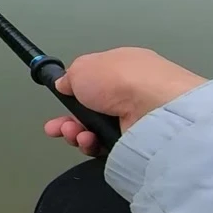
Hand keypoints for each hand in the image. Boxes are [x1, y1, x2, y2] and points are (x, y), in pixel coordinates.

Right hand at [43, 47, 205, 155]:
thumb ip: (70, 76)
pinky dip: (92, 145)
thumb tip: (65, 84)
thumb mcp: (82, 67)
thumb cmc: (122, 79)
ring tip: (73, 133)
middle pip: (91, 110)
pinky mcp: (137, 142)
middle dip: (69, 120)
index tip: (60, 98)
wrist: (154, 110)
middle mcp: (130, 93)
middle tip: (58, 126)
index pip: (94, 80)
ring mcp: (135, 119)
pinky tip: (88, 141)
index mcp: (123, 67)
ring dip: (77, 133)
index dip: (74, 91)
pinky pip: (107, 146)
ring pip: (96, 130)